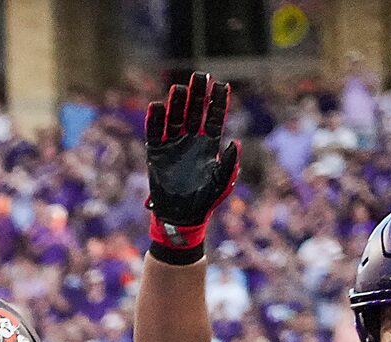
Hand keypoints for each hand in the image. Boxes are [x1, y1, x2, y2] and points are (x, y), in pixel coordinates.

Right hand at [143, 72, 239, 257]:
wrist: (181, 217)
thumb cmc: (205, 201)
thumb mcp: (222, 182)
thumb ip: (229, 163)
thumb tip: (236, 142)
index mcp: (208, 145)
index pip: (214, 117)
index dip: (217, 102)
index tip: (221, 84)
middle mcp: (191, 141)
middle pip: (194, 111)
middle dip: (197, 94)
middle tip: (200, 75)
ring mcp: (173, 146)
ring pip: (174, 118)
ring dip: (177, 103)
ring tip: (179, 88)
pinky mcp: (156, 154)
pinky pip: (154, 133)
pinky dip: (154, 120)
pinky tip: (156, 106)